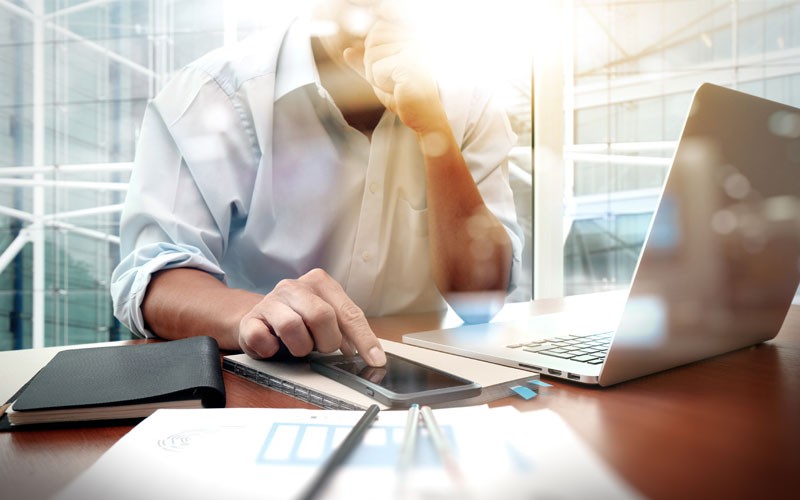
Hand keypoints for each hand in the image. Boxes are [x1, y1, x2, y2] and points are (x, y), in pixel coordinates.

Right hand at [238, 268, 386, 365]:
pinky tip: (274, 347)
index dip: (364, 339)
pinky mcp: (250, 320)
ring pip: (292, 327)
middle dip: (326, 341)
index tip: (375, 360)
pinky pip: (263, 340)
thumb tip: (372, 354)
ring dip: (300, 347)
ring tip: (297, 345)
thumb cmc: (298, 319)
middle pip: (321, 316)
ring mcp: (270, 301)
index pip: (348, 312)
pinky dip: (272, 350)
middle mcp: (294, 286)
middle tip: (320, 347)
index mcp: (319, 282)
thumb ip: (348, 330)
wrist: (257, 318)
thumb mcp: (326, 318)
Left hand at [341, 8, 445, 133]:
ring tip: (396, 86)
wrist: (424, 117)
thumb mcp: (380, 77)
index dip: (375, 55)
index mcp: (410, 34)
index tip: (392, 70)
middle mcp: (414, 36)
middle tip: (392, 80)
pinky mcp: (408, 62)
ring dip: (377, 77)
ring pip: (371, 56)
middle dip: (373, 66)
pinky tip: (398, 90)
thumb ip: (364, 64)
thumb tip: (347, 51)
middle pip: (372, 42)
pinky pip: (376, 69)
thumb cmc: (405, 97)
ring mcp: (413, 47)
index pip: (376, 31)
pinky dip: (381, 84)